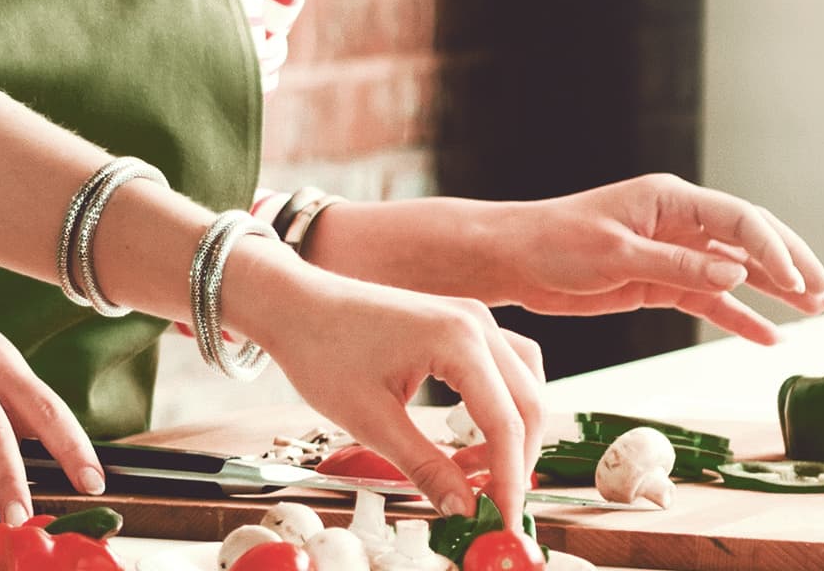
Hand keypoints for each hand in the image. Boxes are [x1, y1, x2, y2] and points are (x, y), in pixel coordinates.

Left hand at [219, 247, 551, 516]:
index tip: (505, 519)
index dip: (510, 478)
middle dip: (516, 460)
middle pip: (528, 403)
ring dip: (512, 432)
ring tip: (478, 473)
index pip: (507, 422)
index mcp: (458, 339)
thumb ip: (424, 466)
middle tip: (494, 505)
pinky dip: (501, 405)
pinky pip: (505, 367)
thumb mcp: (371, 421)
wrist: (294, 304)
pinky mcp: (461, 323)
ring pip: (524, 384)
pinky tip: (472, 435)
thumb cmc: (322, 349)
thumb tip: (462, 507)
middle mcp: (476, 322)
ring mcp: (472, 318)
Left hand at [468, 175, 823, 341]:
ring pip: (736, 273)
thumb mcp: (616, 255)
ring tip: (813, 312)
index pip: (739, 220)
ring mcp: (673, 253)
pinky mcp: (660, 283)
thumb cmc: (555, 244)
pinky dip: (739, 318)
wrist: (513, 261)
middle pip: (749, 240)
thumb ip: (677, 266)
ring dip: (774, 291)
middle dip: (789, 265)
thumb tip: (736, 274)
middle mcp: (679, 221)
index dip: (774, 249)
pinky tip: (769, 336)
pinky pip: (710, 301)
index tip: (797, 282)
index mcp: (671, 199)